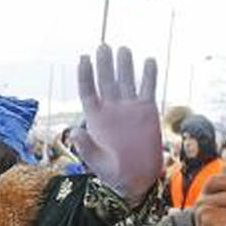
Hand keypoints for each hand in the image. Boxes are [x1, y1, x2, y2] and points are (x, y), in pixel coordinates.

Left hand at [72, 44, 160, 205]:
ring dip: (124, 65)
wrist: (136, 179)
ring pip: (126, 81)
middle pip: (106, 80)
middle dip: (104, 63)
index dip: (85, 74)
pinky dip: (148, 75)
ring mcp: (129, 108)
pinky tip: (149, 61)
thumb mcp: (97, 163)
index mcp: (96, 118)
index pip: (88, 90)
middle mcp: (112, 109)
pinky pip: (147, 88)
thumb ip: (86, 147)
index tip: (84, 58)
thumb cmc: (112, 174)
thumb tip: (76, 132)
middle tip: (103, 46)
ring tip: (123, 49)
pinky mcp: (147, 111)